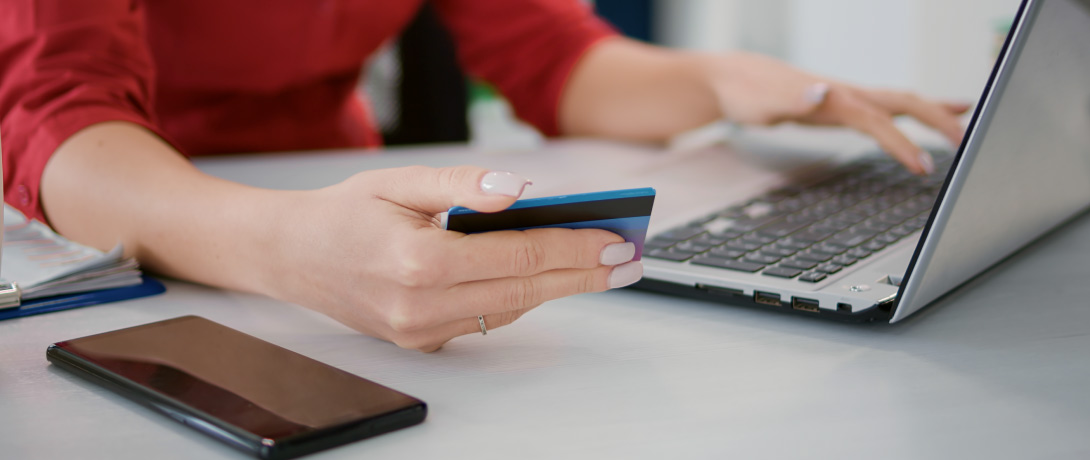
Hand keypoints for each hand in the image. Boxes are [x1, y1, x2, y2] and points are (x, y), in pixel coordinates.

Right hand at [274, 166, 642, 351]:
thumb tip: (521, 191)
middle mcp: (421, 306)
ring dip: (557, 285)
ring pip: (510, 308)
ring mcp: (420, 331)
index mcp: (418, 262)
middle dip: (583, 272)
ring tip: (598, 265)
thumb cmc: (344, 213)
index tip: (615, 239)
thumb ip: (463, 187)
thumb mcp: (398, 181)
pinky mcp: (420, 341)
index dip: (574, 247)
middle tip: (627, 259)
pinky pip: (486, 318)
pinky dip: (518, 295)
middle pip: (525, 288)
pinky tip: (545, 275)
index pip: (520, 255)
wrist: (291, 256)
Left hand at [700, 52, 971, 173]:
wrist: (733, 79)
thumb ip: (792, 99)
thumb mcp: (762, 102)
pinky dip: (911, 112)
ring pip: (900, 101)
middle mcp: (846, 93)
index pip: (878, 121)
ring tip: (969, 120)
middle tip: (972, 142)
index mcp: (834, 96)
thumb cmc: (747, 93)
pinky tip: (925, 116)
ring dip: (935, 110)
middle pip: (904, 101)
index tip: (924, 167)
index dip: (903, 144)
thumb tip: (822, 92)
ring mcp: (846, 96)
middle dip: (939, 119)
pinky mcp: (841, 104)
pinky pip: (886, 107)